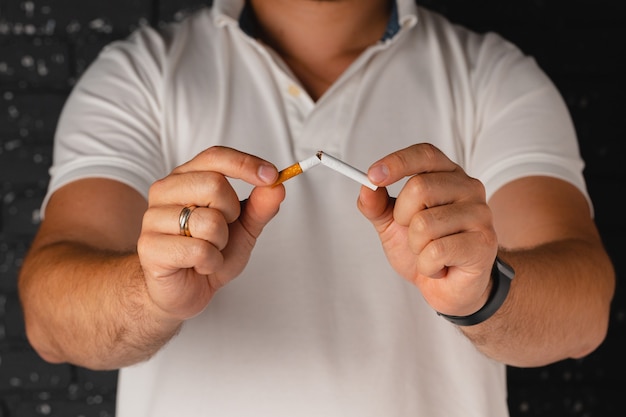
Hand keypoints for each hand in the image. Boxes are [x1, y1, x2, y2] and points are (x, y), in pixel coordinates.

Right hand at [138, 146, 284, 320]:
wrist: (185, 289)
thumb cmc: (210, 252)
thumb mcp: (244, 227)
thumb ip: (261, 206)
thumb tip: (278, 186)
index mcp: (186, 177)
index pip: (215, 156)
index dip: (245, 164)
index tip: (272, 176)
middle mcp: (165, 191)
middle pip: (214, 185)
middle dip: (232, 214)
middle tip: (222, 232)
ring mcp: (153, 218)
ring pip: (208, 221)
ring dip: (221, 243)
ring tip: (209, 250)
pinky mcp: (149, 247)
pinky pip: (198, 250)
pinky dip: (211, 262)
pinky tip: (199, 265)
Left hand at [357, 144, 498, 316]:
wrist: (450, 287)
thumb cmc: (425, 248)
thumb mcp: (392, 224)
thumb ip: (376, 205)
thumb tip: (365, 188)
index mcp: (447, 175)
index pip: (424, 154)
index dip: (397, 162)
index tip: (372, 176)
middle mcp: (469, 188)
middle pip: (419, 187)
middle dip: (402, 217)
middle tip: (413, 233)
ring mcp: (480, 214)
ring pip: (424, 224)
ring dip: (415, 246)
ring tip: (429, 252)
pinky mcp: (483, 243)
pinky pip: (436, 251)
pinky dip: (427, 265)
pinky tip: (439, 267)